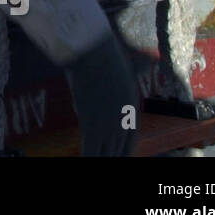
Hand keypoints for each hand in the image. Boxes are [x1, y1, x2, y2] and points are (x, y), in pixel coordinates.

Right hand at [65, 34, 140, 155]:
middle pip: (118, 149)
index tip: (119, 157)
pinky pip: (90, 150)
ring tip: (93, 164)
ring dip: (100, 160)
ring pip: (106, 153)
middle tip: (105, 161)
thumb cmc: (102, 53)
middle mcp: (124, 119)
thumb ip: (119, 81)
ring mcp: (109, 123)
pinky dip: (88, 157)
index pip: (131, 139)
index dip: (124, 152)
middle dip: (112, 157)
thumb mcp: (118, 69)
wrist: (94, 51)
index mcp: (131, 107)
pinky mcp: (92, 124)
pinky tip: (82, 162)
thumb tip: (128, 73)